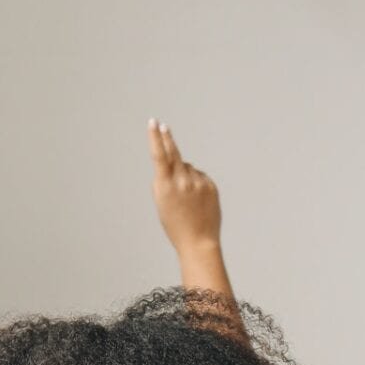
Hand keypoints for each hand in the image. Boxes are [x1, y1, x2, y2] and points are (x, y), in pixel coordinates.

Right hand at [148, 120, 220, 254]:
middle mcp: (182, 182)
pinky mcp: (210, 185)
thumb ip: (163, 181)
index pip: (159, 156)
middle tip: (163, 126)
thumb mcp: (161, 203)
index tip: (154, 123)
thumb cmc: (175, 224)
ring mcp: (198, 183)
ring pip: (188, 167)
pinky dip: (196, 183)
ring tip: (185, 197)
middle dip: (167, 139)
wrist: (198, 241)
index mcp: (165, 187)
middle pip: (174, 153)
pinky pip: (200, 176)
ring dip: (184, 175)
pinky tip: (196, 199)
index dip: (155, 138)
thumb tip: (172, 163)